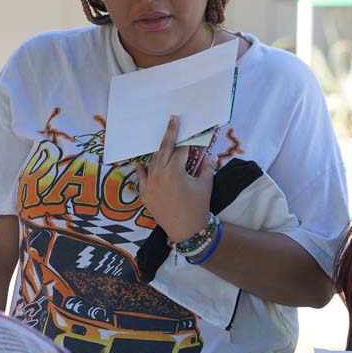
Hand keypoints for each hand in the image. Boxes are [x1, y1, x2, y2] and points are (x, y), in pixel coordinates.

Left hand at [135, 116, 213, 242]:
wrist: (187, 231)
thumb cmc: (199, 207)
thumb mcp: (205, 185)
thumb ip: (207, 168)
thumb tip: (209, 156)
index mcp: (175, 171)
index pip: (181, 150)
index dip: (187, 141)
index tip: (189, 131)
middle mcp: (159, 175)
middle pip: (164, 149)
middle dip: (170, 134)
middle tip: (172, 120)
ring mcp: (149, 185)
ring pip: (152, 162)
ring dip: (159, 151)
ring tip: (164, 143)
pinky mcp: (145, 194)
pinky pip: (141, 177)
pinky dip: (142, 169)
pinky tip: (141, 163)